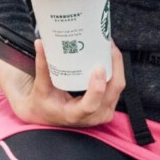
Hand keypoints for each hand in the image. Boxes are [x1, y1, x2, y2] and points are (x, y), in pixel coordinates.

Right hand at [0, 47, 123, 129]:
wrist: (49, 115)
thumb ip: (42, 66)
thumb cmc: (44, 103)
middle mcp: (93, 116)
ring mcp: (103, 112)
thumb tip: (40, 44)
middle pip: (112, 91)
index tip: (98, 68)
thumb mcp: (41, 87)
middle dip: (114, 66)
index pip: (90, 105)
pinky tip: (110, 55)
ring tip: (109, 46)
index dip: (97, 88)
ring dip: (117, 65)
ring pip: (118, 87)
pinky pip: (117, 86)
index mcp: (74, 115)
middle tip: (107, 44)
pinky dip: (116, 70)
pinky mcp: (109, 105)